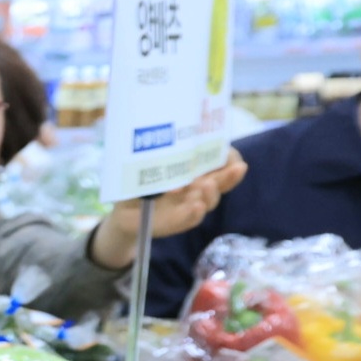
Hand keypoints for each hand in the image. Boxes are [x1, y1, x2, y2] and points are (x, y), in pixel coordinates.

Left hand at [89, 153, 246, 267]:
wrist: (123, 211)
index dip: (231, 159)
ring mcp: (190, 205)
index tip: (232, 155)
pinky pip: (190, 219)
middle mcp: (198, 187)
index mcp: (196, 169)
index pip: (223, 162)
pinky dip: (194, 213)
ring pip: (210, 201)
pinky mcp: (177, 222)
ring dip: (211, 193)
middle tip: (237, 168)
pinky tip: (196, 206)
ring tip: (206, 184)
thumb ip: (160, 154)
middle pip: (222, 181)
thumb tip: (168, 138)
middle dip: (230, 175)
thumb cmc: (139, 181)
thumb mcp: (147, 163)